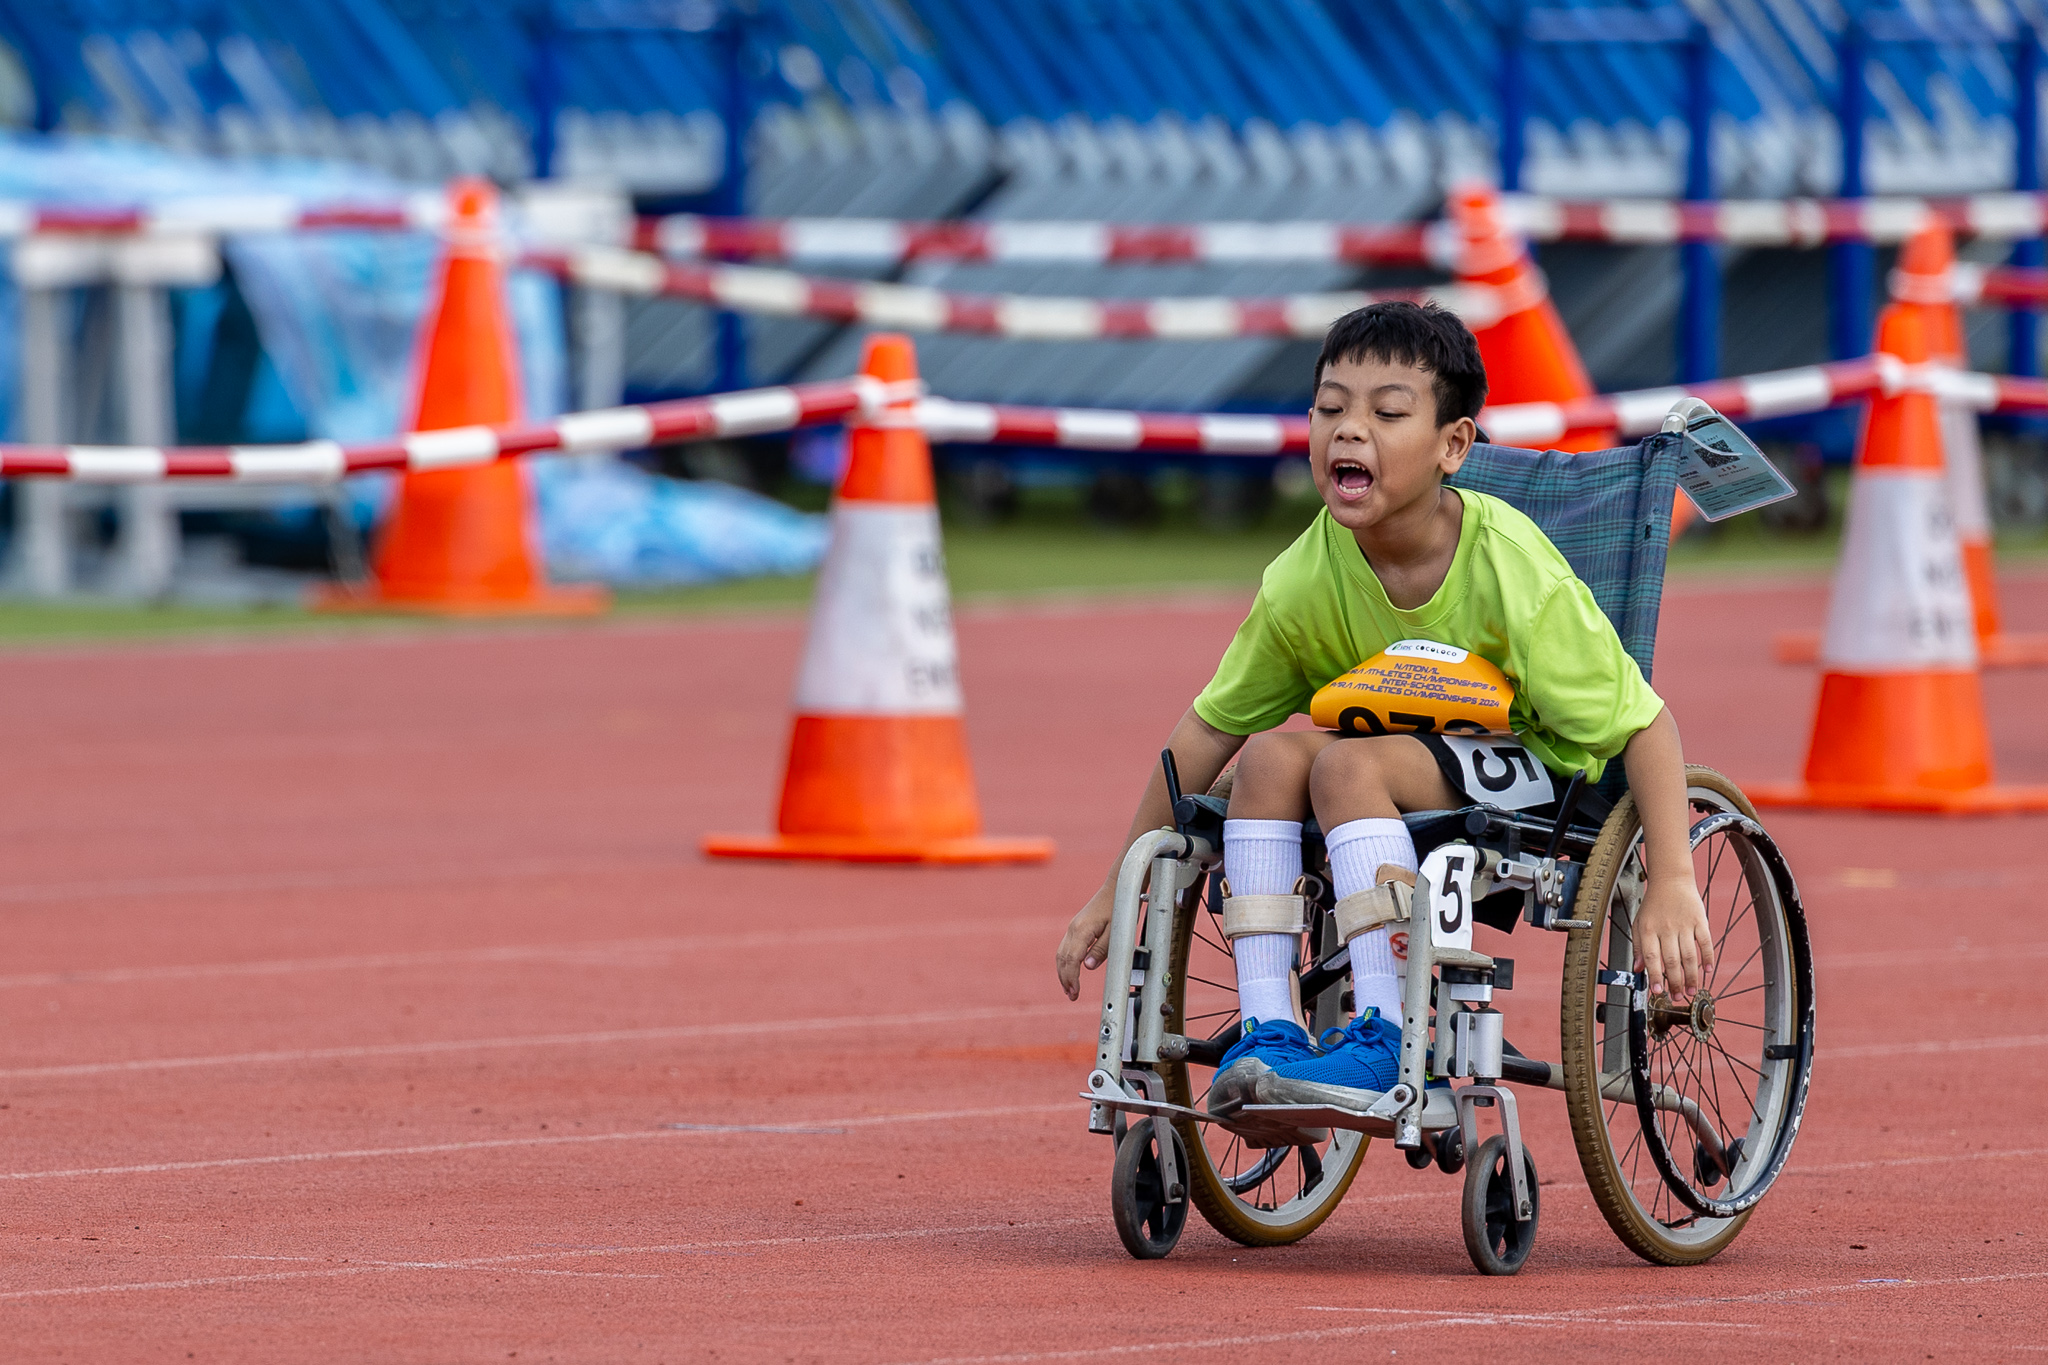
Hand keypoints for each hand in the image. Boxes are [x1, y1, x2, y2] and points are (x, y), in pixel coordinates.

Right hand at [1056, 883, 1115, 1000]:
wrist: (1116, 887)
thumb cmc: (1119, 907)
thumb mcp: (1116, 930)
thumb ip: (1102, 949)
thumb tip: (1087, 966)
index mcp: (1082, 930)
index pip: (1072, 960)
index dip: (1072, 978)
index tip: (1075, 992)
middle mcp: (1073, 929)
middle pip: (1062, 959)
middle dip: (1065, 979)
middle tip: (1072, 996)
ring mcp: (1073, 928)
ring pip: (1061, 954)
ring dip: (1063, 973)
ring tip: (1069, 989)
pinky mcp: (1076, 928)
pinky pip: (1065, 948)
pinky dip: (1065, 963)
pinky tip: (1070, 972)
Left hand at [1633, 874, 1713, 999]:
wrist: (1671, 880)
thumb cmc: (1654, 904)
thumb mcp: (1639, 923)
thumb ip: (1638, 946)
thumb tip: (1638, 969)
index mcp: (1649, 929)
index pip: (1651, 957)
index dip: (1654, 976)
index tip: (1657, 991)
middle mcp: (1666, 928)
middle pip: (1671, 960)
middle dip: (1674, 982)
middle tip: (1677, 997)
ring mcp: (1684, 924)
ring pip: (1689, 955)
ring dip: (1691, 976)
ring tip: (1691, 991)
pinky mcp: (1700, 921)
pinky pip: (1705, 942)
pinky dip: (1708, 957)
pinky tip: (1708, 970)